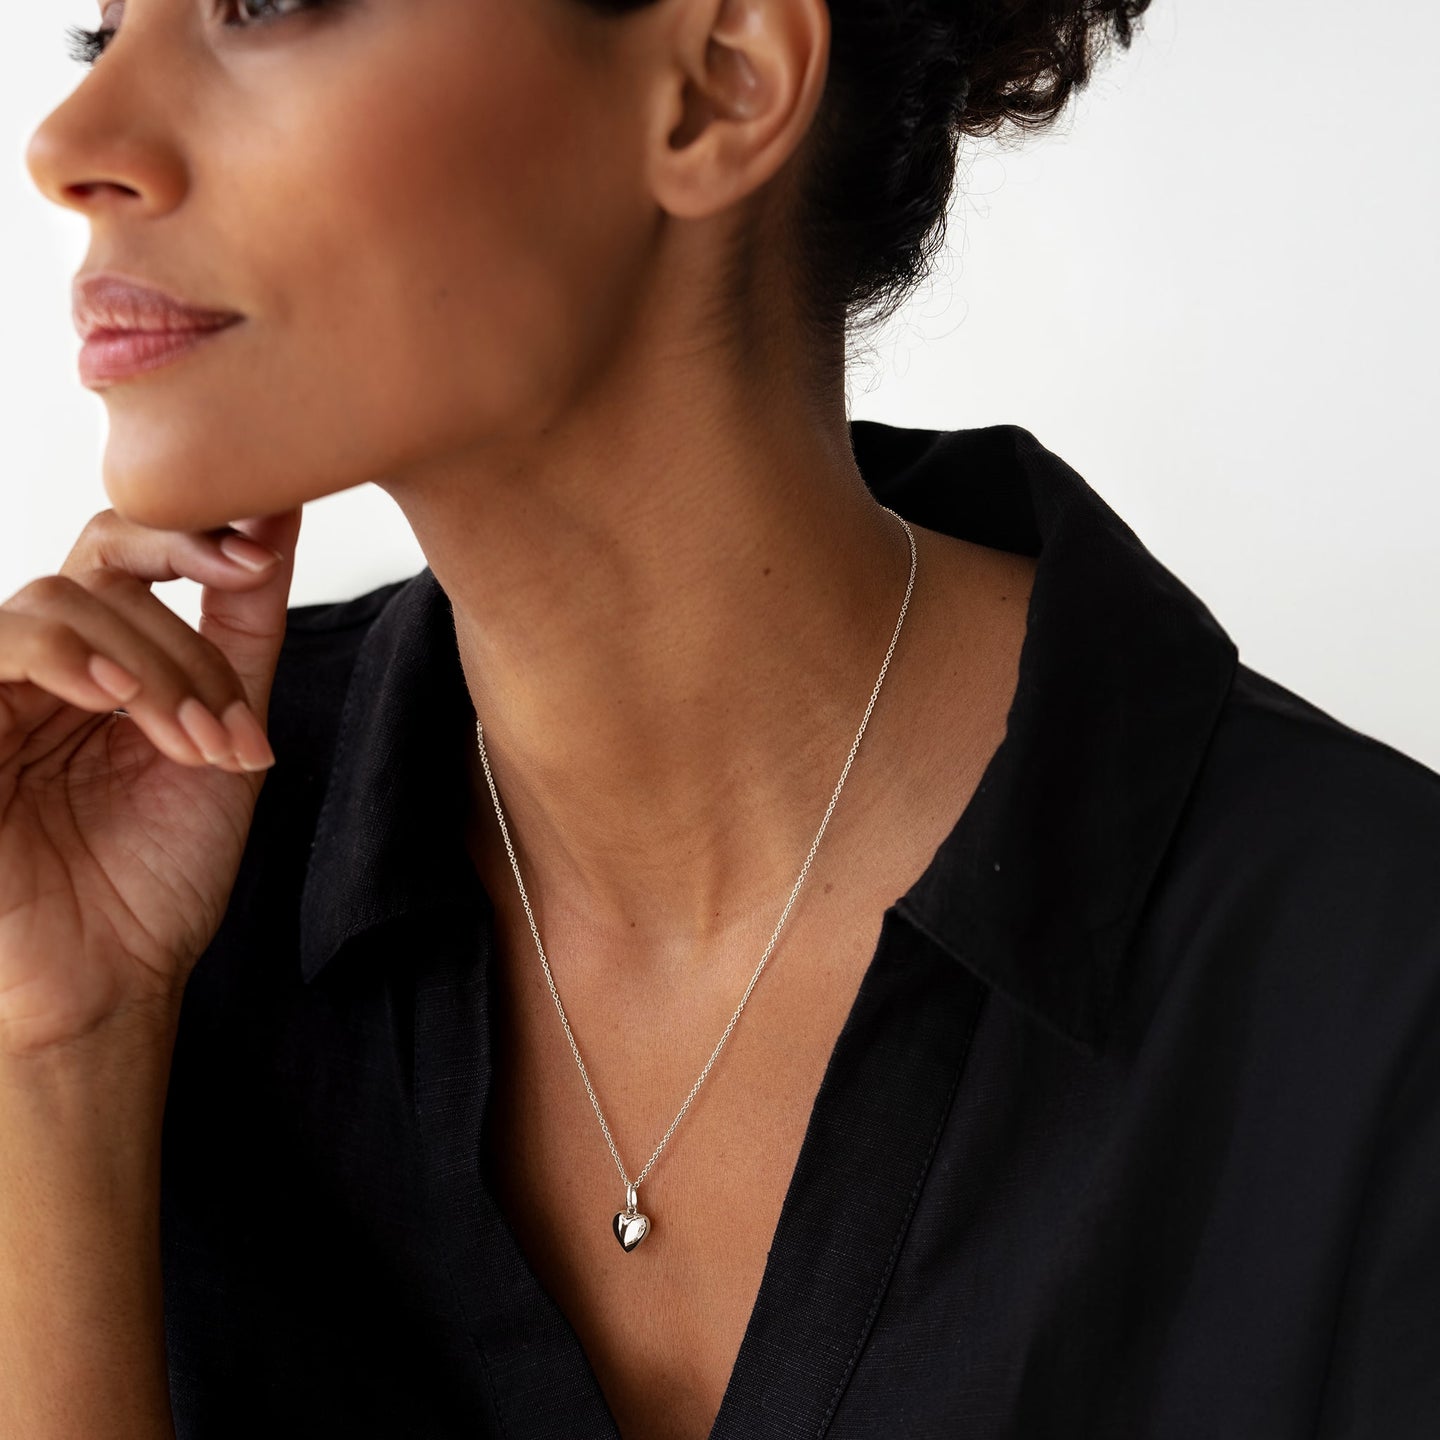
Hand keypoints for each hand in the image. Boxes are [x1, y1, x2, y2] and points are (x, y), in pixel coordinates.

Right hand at [0, 506, 301, 1056]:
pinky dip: (63, 655)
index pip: (124, 550)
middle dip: (186, 648)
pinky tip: (111, 697)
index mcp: (102, 661)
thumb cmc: (160, 869)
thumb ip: (242, 628)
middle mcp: (43, 667)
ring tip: (190, 743)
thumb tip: (274, 519)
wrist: (114, 975)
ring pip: (57, 602)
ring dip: (146, 664)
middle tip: (226, 733)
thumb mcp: (226, 732)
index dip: (190, 537)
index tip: (258, 555)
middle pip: (104, 576)